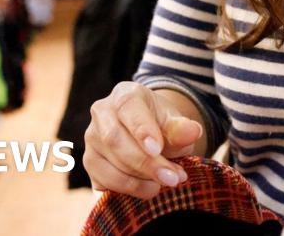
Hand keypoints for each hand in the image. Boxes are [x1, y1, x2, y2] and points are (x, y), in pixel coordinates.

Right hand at [84, 81, 204, 198]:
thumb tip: (193, 131)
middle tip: (172, 178)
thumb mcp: (175, 123)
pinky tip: (149, 188)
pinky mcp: (90, 163)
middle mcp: (101, 113)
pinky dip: (128, 189)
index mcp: (124, 94)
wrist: (149, 136)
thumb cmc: (162, 126)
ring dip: (139, 180)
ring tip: (166, 182)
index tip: (157, 149)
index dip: (141, 129)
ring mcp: (91, 139)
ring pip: (108, 163)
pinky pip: (103, 181)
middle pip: (114, 139)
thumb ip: (182, 128)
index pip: (127, 108)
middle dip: (145, 163)